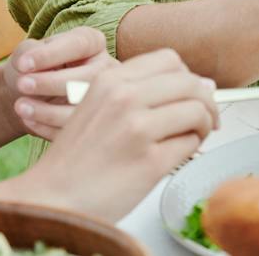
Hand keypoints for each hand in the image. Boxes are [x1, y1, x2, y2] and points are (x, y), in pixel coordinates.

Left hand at [4, 27, 118, 140]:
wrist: (28, 94)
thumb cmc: (31, 66)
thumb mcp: (27, 51)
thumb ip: (28, 52)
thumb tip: (26, 64)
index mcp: (93, 42)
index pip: (79, 44)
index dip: (51, 55)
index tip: (22, 63)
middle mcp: (106, 68)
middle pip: (89, 77)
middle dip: (52, 82)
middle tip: (21, 85)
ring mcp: (104, 97)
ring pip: (85, 106)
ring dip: (49, 110)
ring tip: (20, 106)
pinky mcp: (94, 121)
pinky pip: (75, 127)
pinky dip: (48, 127)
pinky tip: (28, 119)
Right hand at [26, 48, 218, 220]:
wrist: (52, 198)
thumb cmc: (77, 159)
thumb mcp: (97, 107)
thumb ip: (139, 91)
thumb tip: (202, 84)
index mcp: (110, 79)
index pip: (169, 60)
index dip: (187, 77)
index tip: (192, 93)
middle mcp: (124, 97)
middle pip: (191, 84)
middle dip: (206, 102)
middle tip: (207, 119)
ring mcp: (137, 128)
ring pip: (197, 111)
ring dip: (204, 125)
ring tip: (192, 137)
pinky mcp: (150, 161)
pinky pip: (191, 144)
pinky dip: (191, 149)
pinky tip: (174, 156)